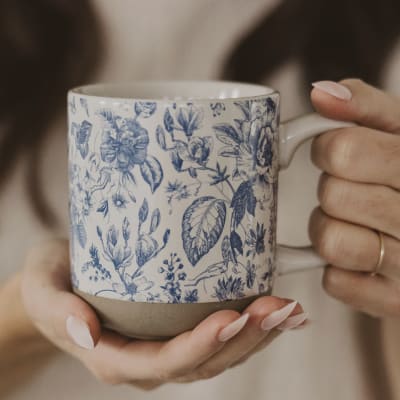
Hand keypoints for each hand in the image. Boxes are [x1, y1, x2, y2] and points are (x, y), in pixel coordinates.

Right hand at [21, 239, 305, 388]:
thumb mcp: (42, 288)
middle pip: (203, 362)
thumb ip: (57, 310)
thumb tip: (83, 331)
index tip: (231, 317)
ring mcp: (164, 349)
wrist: (57, 285)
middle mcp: (146, 360)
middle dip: (244, 338)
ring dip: (257, 335)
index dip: (200, 345)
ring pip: (218, 355)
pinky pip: (219, 339)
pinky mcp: (176, 331)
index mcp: (114, 356)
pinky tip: (278, 313)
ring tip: (289, 310)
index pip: (164, 361)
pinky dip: (252, 328)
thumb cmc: (51, 284)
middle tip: (277, 307)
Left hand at [309, 79, 399, 316]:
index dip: (327, 148)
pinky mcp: (395, 301)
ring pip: (330, 241)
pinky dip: (337, 269)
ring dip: (327, 229)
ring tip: (351, 223)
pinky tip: (360, 258)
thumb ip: (365, 107)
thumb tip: (322, 93)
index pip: (345, 150)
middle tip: (349, 188)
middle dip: (331, 187)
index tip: (335, 152)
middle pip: (334, 194)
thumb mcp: (399, 131)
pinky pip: (335, 282)